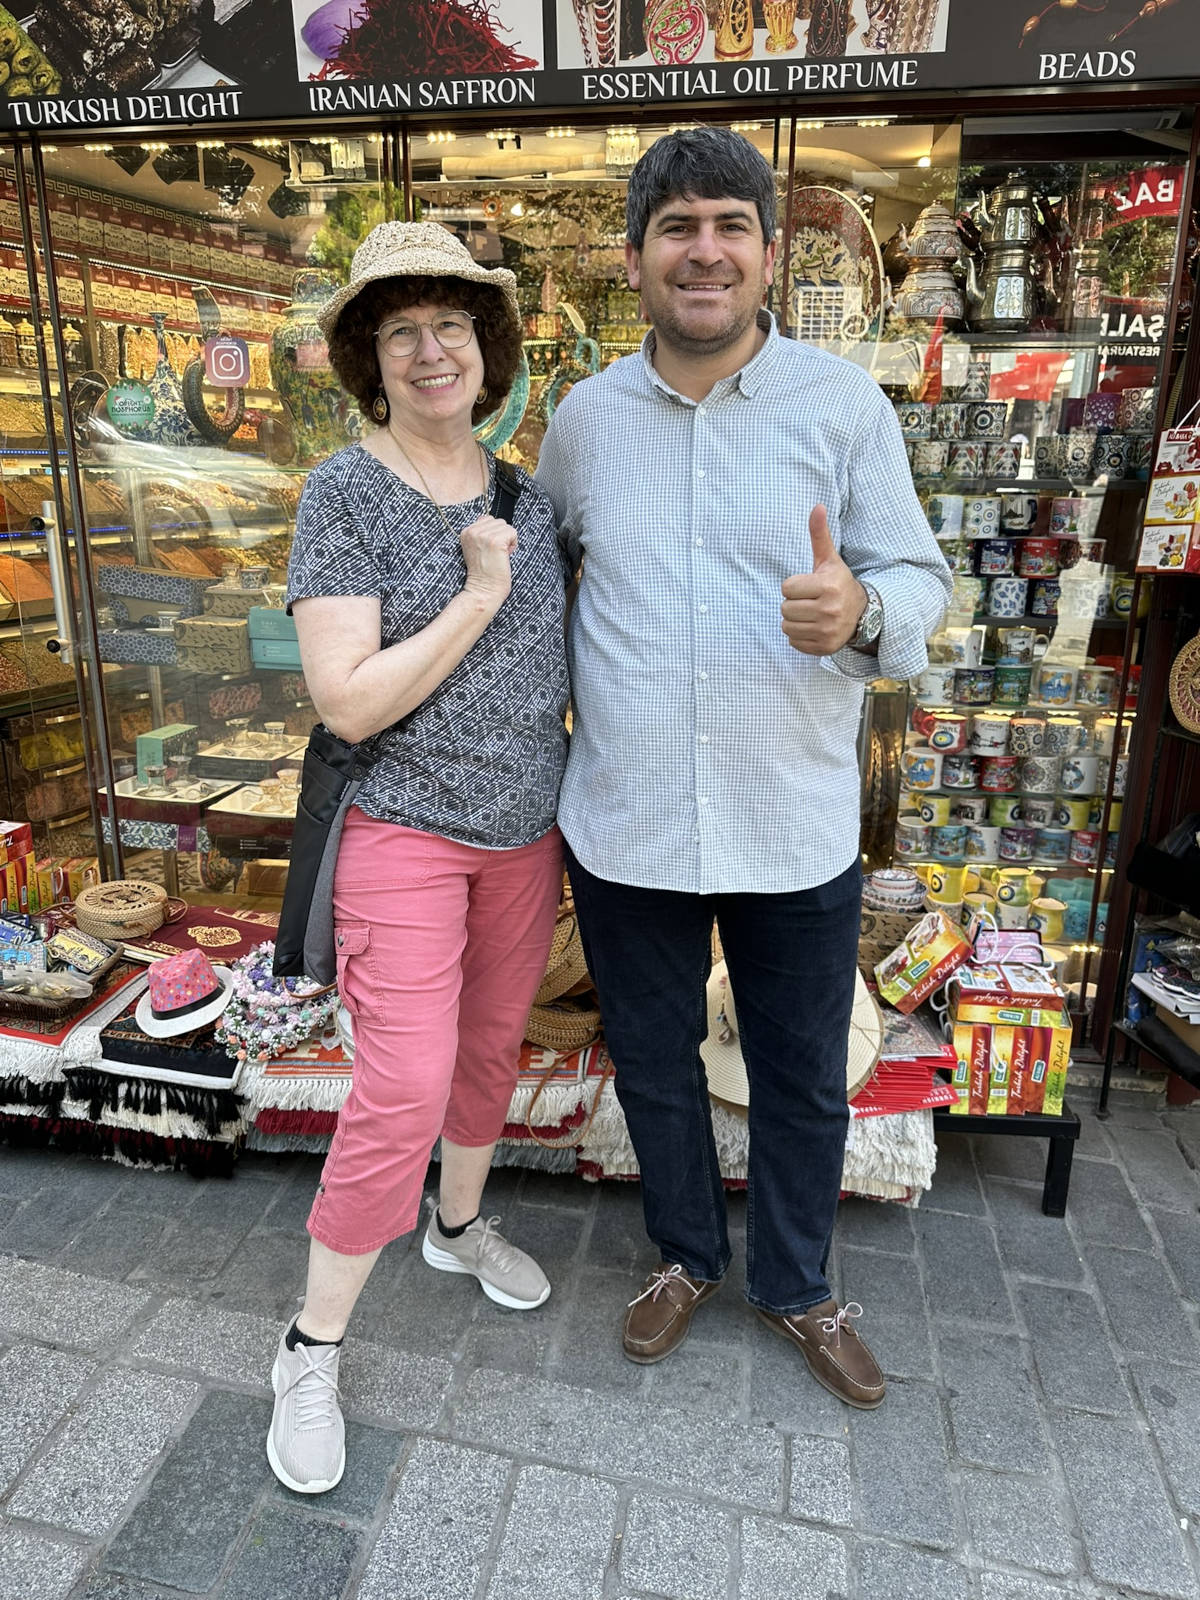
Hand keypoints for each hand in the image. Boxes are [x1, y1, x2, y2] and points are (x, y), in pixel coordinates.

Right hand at [461, 514, 516, 604]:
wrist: (484, 590)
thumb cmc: (484, 573)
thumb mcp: (475, 548)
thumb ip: (481, 533)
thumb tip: (488, 518)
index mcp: (466, 532)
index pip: (488, 519)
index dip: (494, 535)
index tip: (490, 550)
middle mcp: (473, 531)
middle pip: (499, 521)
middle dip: (502, 537)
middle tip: (495, 554)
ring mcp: (484, 535)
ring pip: (506, 526)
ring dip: (507, 541)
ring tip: (499, 555)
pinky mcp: (495, 541)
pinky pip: (513, 532)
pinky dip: (513, 544)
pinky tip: (505, 556)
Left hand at [780, 505, 866, 655]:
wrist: (862, 613)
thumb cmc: (838, 583)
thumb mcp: (829, 560)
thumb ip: (819, 535)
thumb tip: (817, 506)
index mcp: (828, 586)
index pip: (786, 588)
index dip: (794, 586)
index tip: (810, 586)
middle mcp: (829, 610)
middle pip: (784, 608)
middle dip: (793, 604)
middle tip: (810, 601)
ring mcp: (827, 631)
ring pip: (787, 627)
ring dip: (794, 621)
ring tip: (811, 614)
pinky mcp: (824, 648)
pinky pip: (794, 643)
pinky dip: (799, 637)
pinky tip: (814, 628)